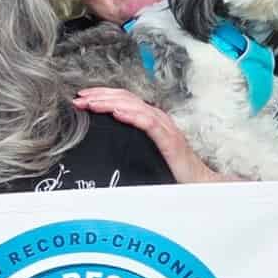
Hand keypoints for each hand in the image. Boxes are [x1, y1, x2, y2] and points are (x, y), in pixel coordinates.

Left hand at [72, 89, 222, 182]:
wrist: (198, 182)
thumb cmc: (171, 168)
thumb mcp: (143, 151)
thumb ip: (127, 141)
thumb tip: (102, 138)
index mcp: (151, 119)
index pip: (124, 99)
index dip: (102, 95)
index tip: (81, 97)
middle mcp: (158, 119)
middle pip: (127, 99)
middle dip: (100, 97)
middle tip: (79, 99)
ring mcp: (165, 128)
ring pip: (135, 107)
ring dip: (111, 103)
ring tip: (92, 103)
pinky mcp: (170, 141)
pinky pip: (149, 124)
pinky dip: (133, 116)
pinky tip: (118, 113)